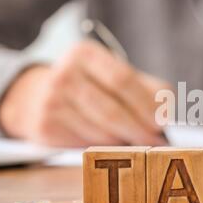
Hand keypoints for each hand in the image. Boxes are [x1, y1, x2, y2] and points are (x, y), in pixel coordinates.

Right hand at [0, 40, 169, 146]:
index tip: (162, 122)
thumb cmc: (90, 85)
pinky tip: (111, 145)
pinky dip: (104, 148)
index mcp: (85, 54)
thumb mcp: (113, 74)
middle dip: (139, 130)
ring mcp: (51, 101)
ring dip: (124, 142)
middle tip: (156, 143)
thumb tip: (166, 115)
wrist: (36, 95)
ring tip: (138, 144)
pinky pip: (86, 144)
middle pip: (112, 110)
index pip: (122, 80)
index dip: (146, 104)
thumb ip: (145, 89)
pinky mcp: (46, 126)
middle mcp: (64, 74)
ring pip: (100, 132)